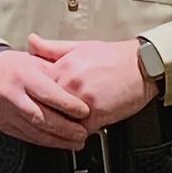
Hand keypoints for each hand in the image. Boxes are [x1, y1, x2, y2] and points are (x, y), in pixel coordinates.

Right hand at [0, 49, 90, 149]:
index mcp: (23, 75)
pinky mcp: (5, 125)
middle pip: (41, 116)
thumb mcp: (36, 60)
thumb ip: (56, 72)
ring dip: (58, 140)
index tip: (85, 111)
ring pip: (35, 131)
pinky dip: (45, 142)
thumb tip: (79, 84)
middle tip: (83, 133)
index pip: (48, 93)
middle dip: (65, 128)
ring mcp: (7, 112)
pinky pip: (27, 137)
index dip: (67, 104)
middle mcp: (13, 95)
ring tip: (76, 142)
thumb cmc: (16, 66)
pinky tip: (58, 142)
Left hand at [27, 33, 157, 132]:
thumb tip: (31, 41)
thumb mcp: (79, 46)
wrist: (141, 66)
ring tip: (58, 125)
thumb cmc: (112, 57)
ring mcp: (84, 100)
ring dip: (60, 124)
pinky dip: (77, 131)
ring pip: (62, 120)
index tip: (30, 97)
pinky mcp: (97, 114)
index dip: (34, 93)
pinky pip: (80, 129)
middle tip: (39, 116)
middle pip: (47, 105)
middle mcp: (71, 83)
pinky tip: (76, 129)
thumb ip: (51, 48)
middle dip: (44, 111)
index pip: (38, 86)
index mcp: (64, 66)